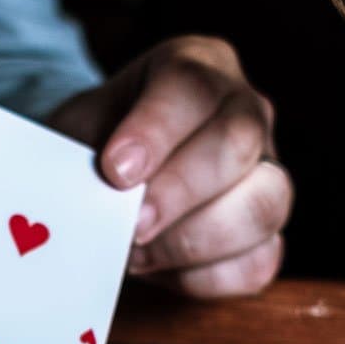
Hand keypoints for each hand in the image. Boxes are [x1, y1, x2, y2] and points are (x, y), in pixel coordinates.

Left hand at [49, 37, 291, 297]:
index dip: (156, 130)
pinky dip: (204, 276)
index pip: (193, 87)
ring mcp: (266, 175)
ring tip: (136, 252)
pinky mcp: (264, 237)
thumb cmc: (95, 144)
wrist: (103, 179)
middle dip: (179, 189)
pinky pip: (256, 263)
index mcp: (199, 67)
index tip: (115, 169)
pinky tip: (159, 269)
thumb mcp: (78, 129)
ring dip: (194, 239)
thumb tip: (81, 193)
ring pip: (263, 205)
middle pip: (238, 141)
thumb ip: (82, 150)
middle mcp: (246, 114)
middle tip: (131, 223)